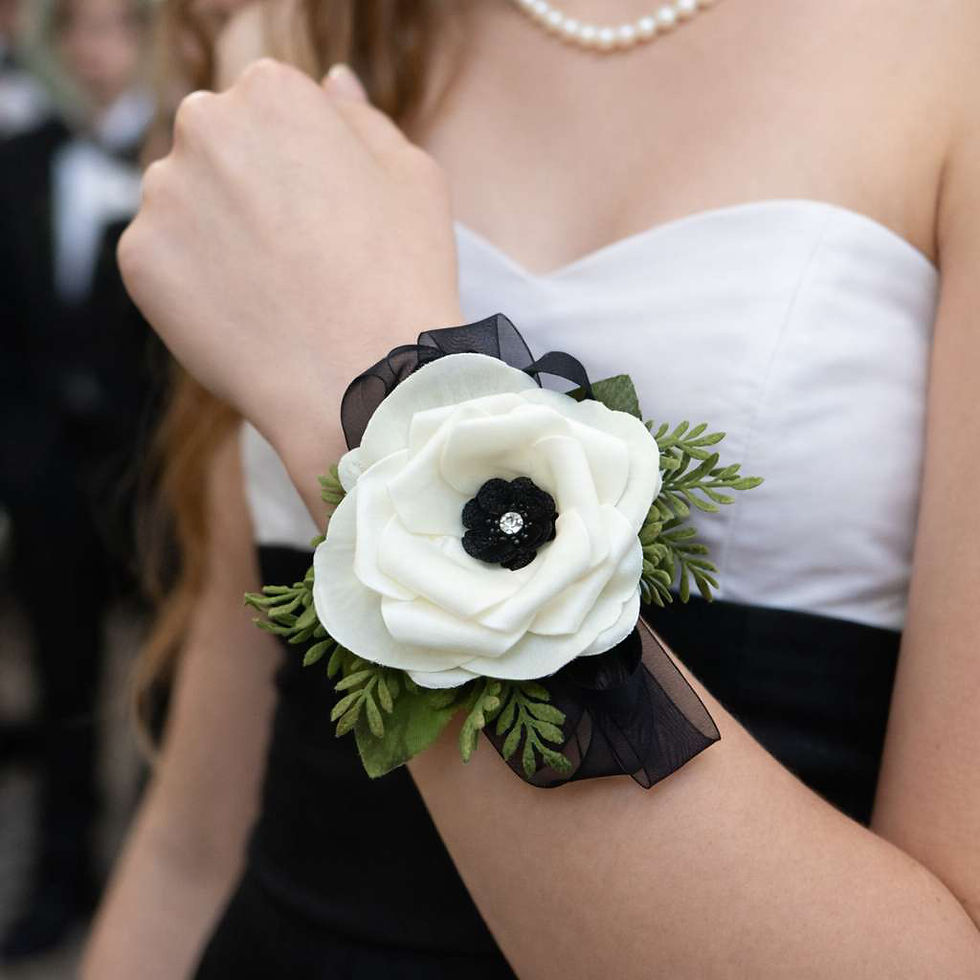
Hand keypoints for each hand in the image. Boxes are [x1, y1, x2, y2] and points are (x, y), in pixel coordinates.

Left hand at [119, 60, 460, 467]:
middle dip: (246, 189)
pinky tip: (243, 315)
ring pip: (183, 204)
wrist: (362, 378)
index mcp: (271, 91)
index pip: (265, 108)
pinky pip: (162, 262)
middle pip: (215, 148)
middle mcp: (204, 124)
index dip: (298, 166)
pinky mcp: (138, 258)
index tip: (321, 214)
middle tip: (296, 255)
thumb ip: (364, 118)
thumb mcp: (413, 178)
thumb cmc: (401, 277)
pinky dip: (193, 286)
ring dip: (215, 235)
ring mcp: (163, 193)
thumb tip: (332, 82)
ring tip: (272, 292)